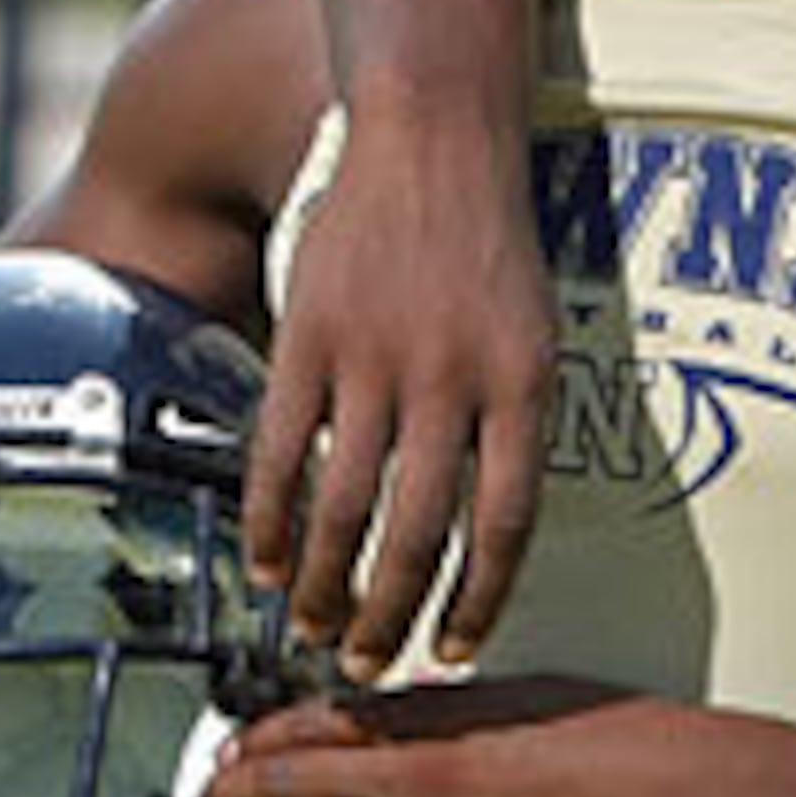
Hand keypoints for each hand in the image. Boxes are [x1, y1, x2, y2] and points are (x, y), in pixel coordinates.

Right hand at [244, 99, 556, 682]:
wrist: (436, 133)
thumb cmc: (491, 242)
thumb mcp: (533, 331)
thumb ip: (513, 423)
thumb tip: (492, 530)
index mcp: (524, 384)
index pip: (506, 524)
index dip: (479, 600)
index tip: (456, 653)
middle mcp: (452, 379)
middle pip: (419, 533)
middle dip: (391, 614)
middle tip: (367, 663)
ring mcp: (374, 358)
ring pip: (342, 505)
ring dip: (322, 584)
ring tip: (310, 629)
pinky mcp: (308, 337)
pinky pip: (280, 450)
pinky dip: (268, 518)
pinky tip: (262, 564)